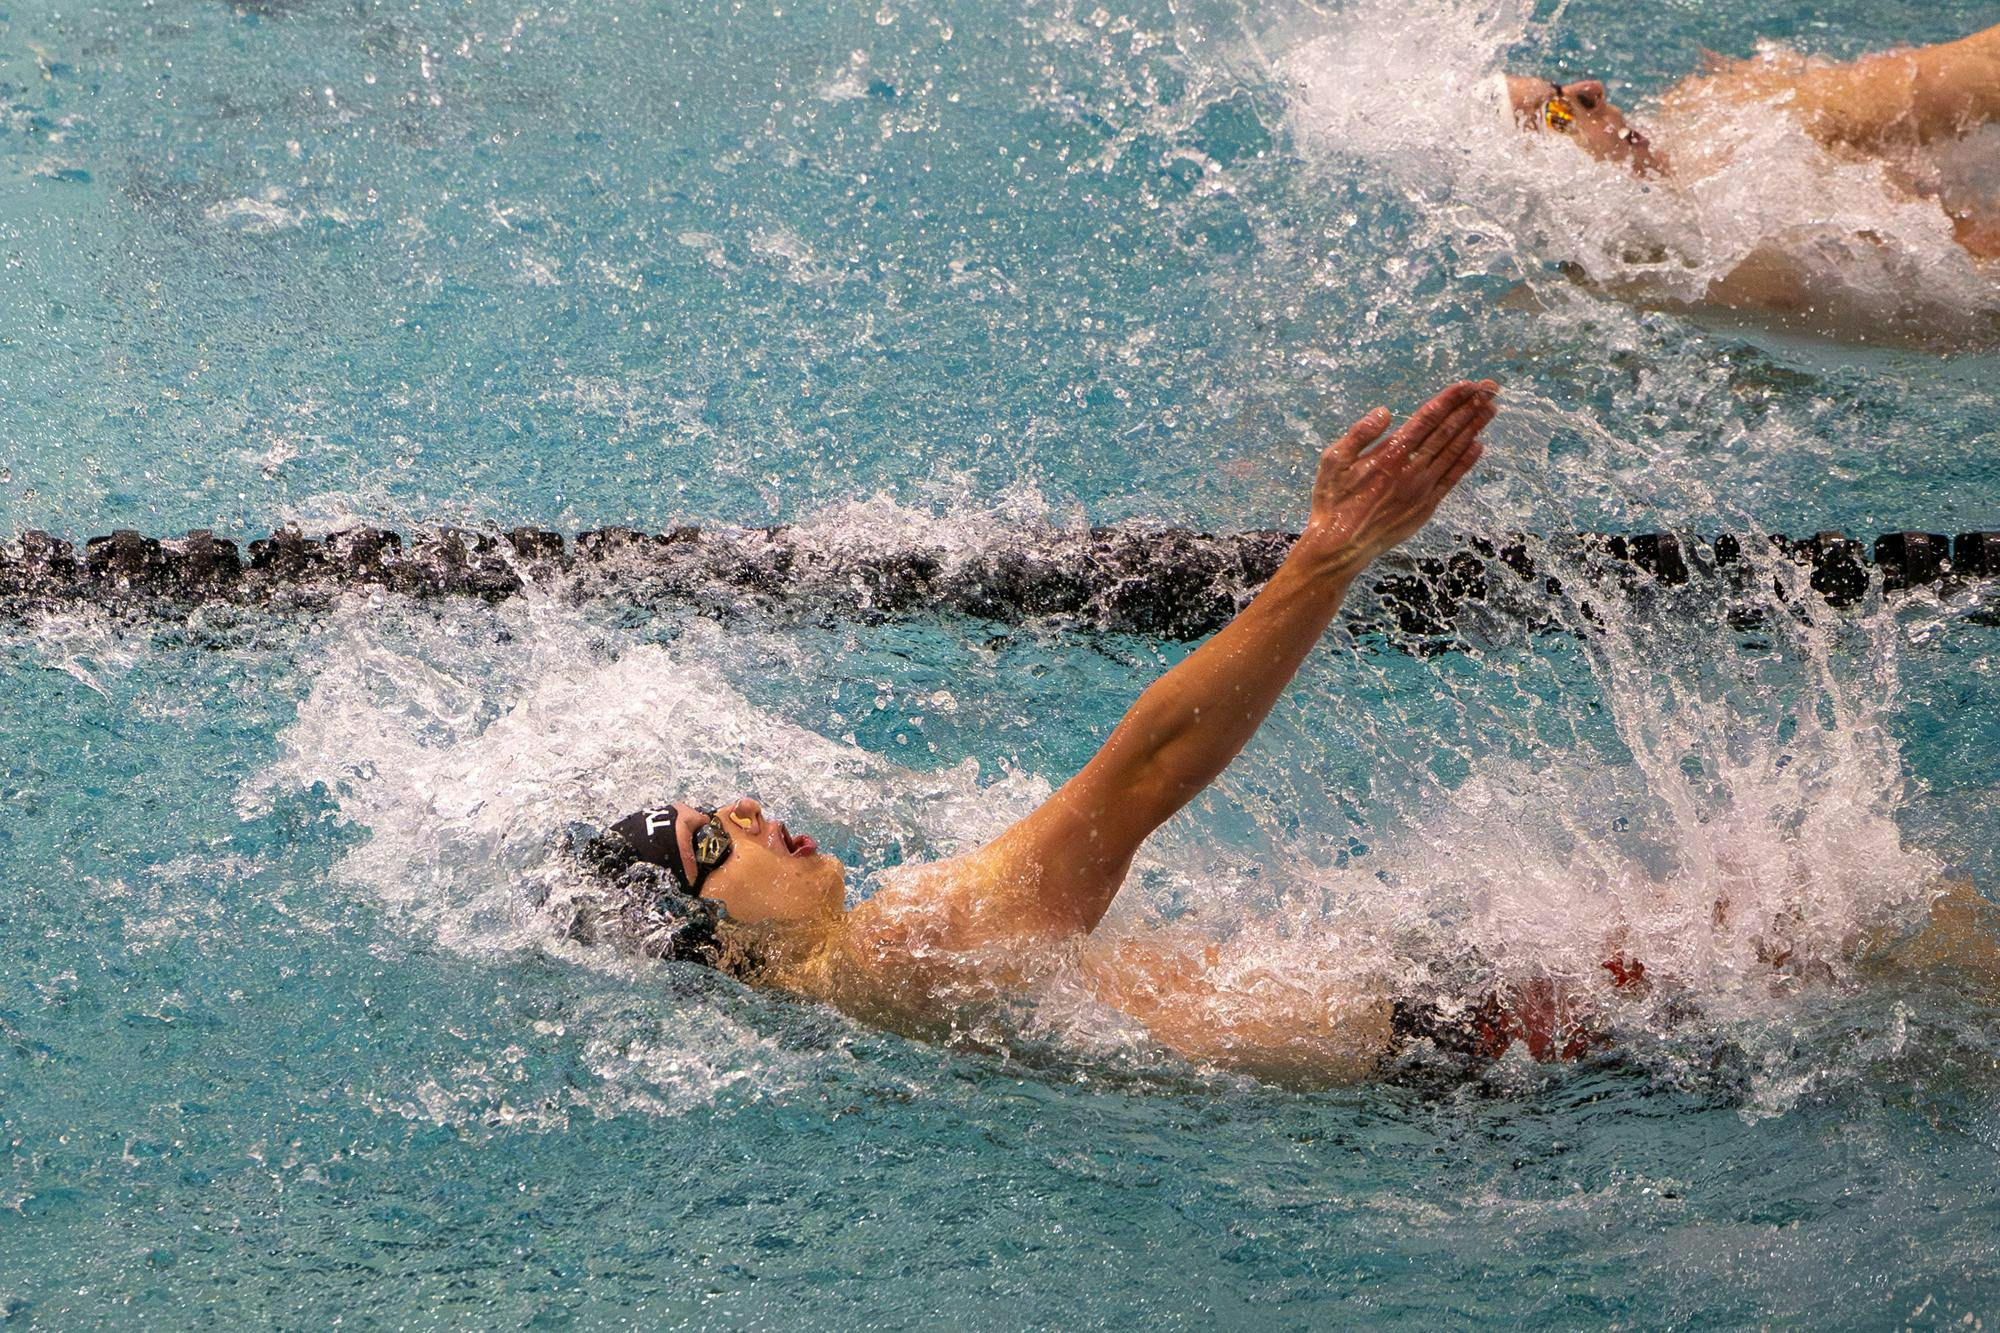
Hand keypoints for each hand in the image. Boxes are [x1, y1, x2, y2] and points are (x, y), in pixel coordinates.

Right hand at [1300, 379, 1494, 575]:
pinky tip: (1478, 446)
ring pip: (1454, 451)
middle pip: (1447, 431)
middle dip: (1470, 407)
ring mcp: (1422, 488)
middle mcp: (1411, 468)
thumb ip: (1359, 433)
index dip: (1449, 399)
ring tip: (1490, 410)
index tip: (1468, 385)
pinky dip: (1466, 461)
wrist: (1341, 545)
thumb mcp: (1333, 461)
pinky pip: (1452, 479)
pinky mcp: (1426, 506)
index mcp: (1389, 453)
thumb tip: (1384, 412)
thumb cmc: (1333, 501)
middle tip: (1490, 389)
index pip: (1427, 418)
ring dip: (1473, 428)